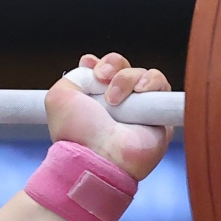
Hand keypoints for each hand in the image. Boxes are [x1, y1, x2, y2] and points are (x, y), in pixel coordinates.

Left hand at [46, 52, 170, 181]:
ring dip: (126, 78)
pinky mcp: (158, 114)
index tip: (90, 65)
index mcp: (93, 100)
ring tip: (114, 99)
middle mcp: (116, 103)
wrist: (99, 156)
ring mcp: (138, 108)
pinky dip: (150, 82)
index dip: (101, 64)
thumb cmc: (77, 133)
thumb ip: (72, 77)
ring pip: (141, 74)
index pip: (104, 70)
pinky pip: (161, 85)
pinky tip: (139, 92)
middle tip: (102, 78)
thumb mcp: (58, 98)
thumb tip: (90, 65)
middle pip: (123, 67)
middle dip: (112, 65)